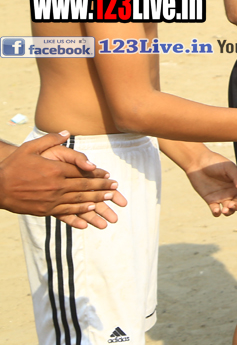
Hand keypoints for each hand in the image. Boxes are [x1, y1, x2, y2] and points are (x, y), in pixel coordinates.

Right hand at [0, 132, 126, 228]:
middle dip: (101, 187)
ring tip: (108, 200)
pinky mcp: (44, 210)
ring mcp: (50, 199)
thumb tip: (67, 132)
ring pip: (78, 200)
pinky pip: (66, 211)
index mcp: (55, 170)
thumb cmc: (14, 166)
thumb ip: (51, 140)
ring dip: (95, 200)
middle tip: (115, 188)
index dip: (97, 174)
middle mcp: (56, 185)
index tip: (110, 175)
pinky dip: (79, 211)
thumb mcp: (31, 148)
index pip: (82, 172)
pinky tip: (89, 211)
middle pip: (84, 186)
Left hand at [183, 152, 236, 216]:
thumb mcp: (228, 167)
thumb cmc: (215, 163)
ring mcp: (222, 197)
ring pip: (230, 209)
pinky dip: (217, 213)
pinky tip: (216, 210)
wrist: (198, 163)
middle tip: (232, 205)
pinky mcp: (211, 201)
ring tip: (225, 210)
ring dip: (229, 212)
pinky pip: (216, 210)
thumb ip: (236, 177)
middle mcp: (232, 192)